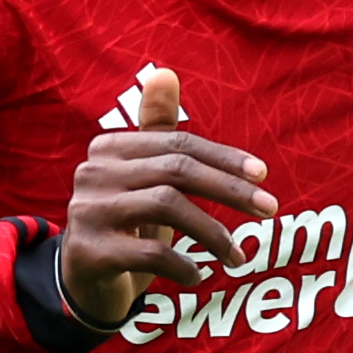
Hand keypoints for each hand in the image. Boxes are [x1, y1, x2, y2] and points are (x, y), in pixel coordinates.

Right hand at [57, 66, 272, 328]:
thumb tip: (165, 72)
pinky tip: (197, 275)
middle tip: (270, 208)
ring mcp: (88, 212)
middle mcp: (93, 172)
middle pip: (176, 169)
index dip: (223, 157)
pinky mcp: (90, 252)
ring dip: (213, 233)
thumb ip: (158, 131)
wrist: (82, 280)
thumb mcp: (145, 178)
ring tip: (237, 255)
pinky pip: (151, 253)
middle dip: (230, 189)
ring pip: (167, 206)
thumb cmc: (125, 223)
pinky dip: (183, 265)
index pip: (177, 144)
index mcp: (109, 147)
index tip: (263, 175)